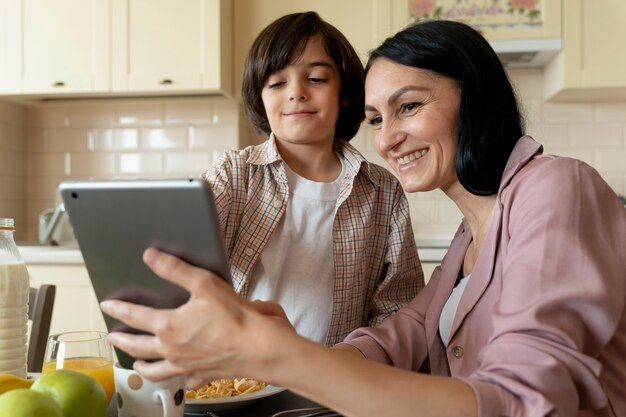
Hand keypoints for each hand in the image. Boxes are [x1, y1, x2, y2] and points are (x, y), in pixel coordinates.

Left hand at [100, 248, 296, 386]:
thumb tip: (151, 257)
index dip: (118, 309)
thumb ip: (175, 269)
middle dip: (121, 341)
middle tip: (112, 338)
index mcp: (168, 326)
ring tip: (136, 363)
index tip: (108, 306)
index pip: (135, 316)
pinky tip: (179, 375)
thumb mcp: (204, 284)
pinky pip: (184, 381)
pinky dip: (178, 379)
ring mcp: (185, 366)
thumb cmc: (234, 317)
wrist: (258, 347)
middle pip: (137, 346)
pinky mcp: (201, 375)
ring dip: (141, 366)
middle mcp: (171, 349)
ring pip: (155, 370)